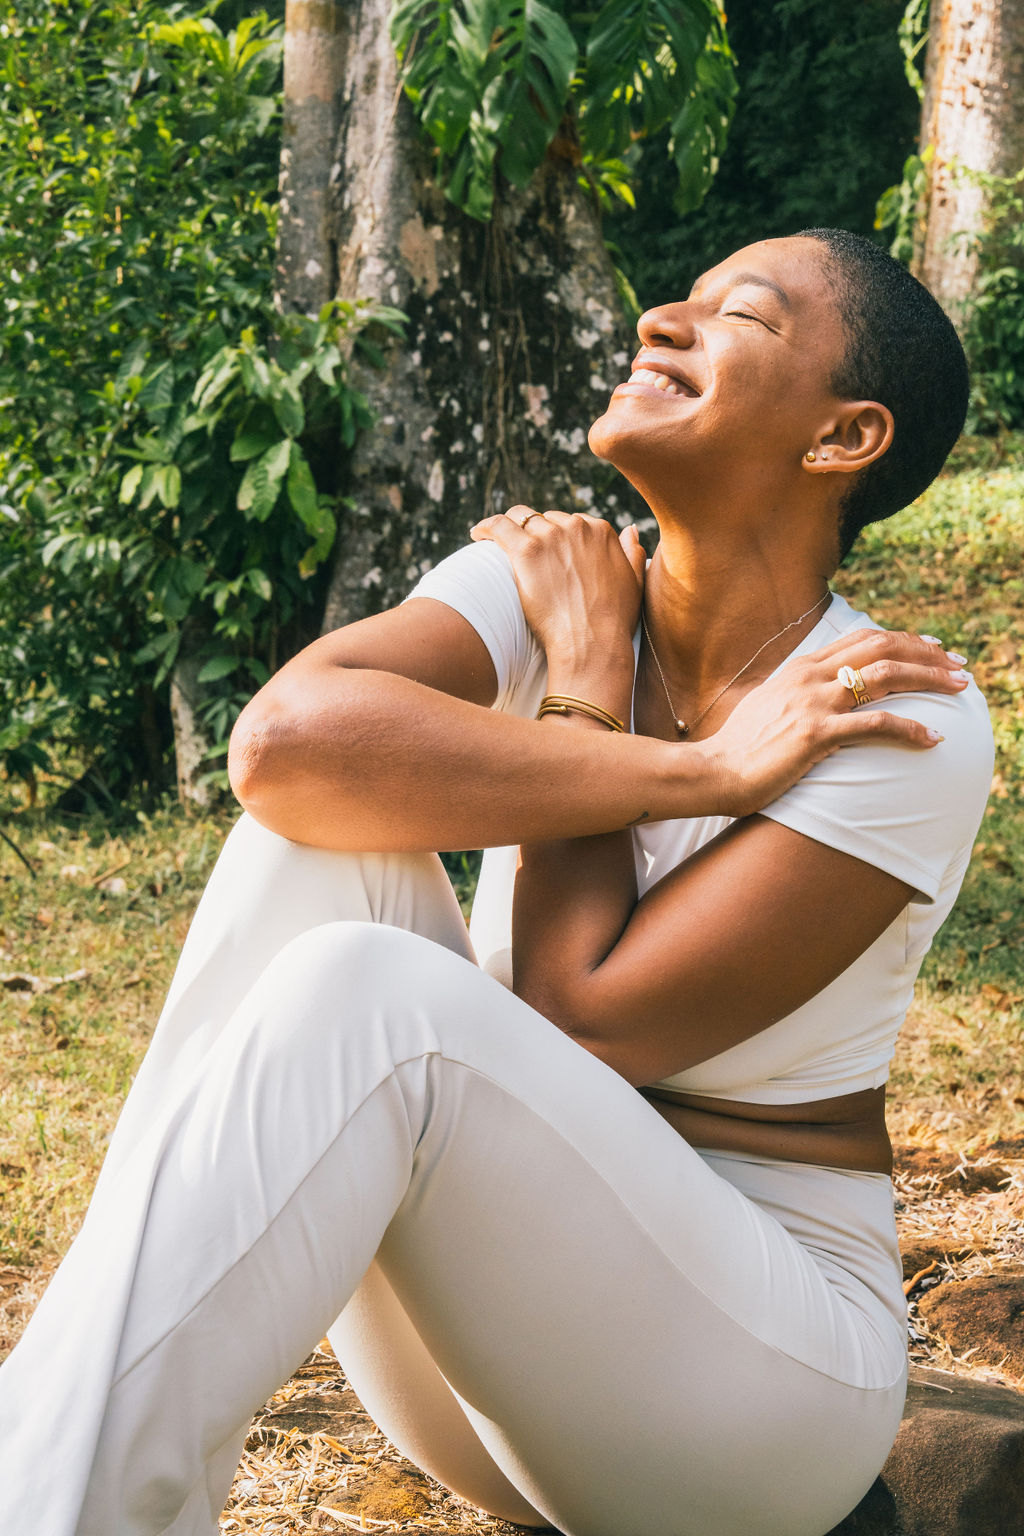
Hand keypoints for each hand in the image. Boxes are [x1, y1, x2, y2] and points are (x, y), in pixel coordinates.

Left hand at [470, 508, 645, 669]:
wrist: (592, 643)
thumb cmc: (613, 622)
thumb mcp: (634, 583)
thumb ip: (633, 553)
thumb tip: (630, 529)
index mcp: (601, 531)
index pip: (571, 521)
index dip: (558, 537)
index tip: (547, 551)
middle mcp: (577, 527)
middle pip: (546, 520)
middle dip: (536, 535)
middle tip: (524, 556)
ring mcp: (551, 536)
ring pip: (522, 520)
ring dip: (511, 530)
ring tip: (495, 541)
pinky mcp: (526, 550)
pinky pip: (499, 526)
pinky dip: (486, 527)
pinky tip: (477, 534)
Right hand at [700, 628, 970, 817]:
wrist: (712, 771)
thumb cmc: (739, 748)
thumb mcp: (768, 705)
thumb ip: (797, 691)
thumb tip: (818, 690)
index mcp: (801, 667)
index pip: (863, 639)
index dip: (904, 640)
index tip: (932, 650)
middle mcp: (810, 677)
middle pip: (882, 648)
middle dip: (927, 653)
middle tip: (957, 666)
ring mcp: (813, 703)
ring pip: (887, 677)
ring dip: (930, 679)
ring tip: (959, 690)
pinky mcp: (816, 734)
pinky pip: (877, 724)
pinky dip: (911, 729)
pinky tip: (932, 738)